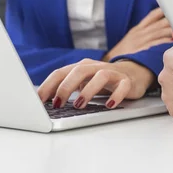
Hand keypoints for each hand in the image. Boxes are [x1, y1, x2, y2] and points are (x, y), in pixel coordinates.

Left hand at [38, 59, 154, 108]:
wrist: (133, 73)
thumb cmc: (103, 80)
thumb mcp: (83, 82)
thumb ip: (68, 88)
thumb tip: (45, 102)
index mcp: (82, 66)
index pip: (61, 72)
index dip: (49, 86)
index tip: (38, 101)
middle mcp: (96, 67)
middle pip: (79, 71)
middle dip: (66, 87)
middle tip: (57, 104)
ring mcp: (113, 73)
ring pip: (100, 76)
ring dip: (88, 90)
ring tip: (79, 105)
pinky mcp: (127, 81)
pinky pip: (122, 86)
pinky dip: (116, 95)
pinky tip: (109, 105)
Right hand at [103, 8, 172, 60]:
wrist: (111, 63)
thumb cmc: (124, 52)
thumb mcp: (131, 37)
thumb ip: (144, 31)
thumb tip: (159, 27)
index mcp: (138, 29)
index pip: (153, 15)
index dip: (165, 11)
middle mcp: (141, 33)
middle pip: (161, 22)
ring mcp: (143, 41)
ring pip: (161, 31)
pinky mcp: (144, 50)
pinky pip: (158, 43)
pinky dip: (167, 40)